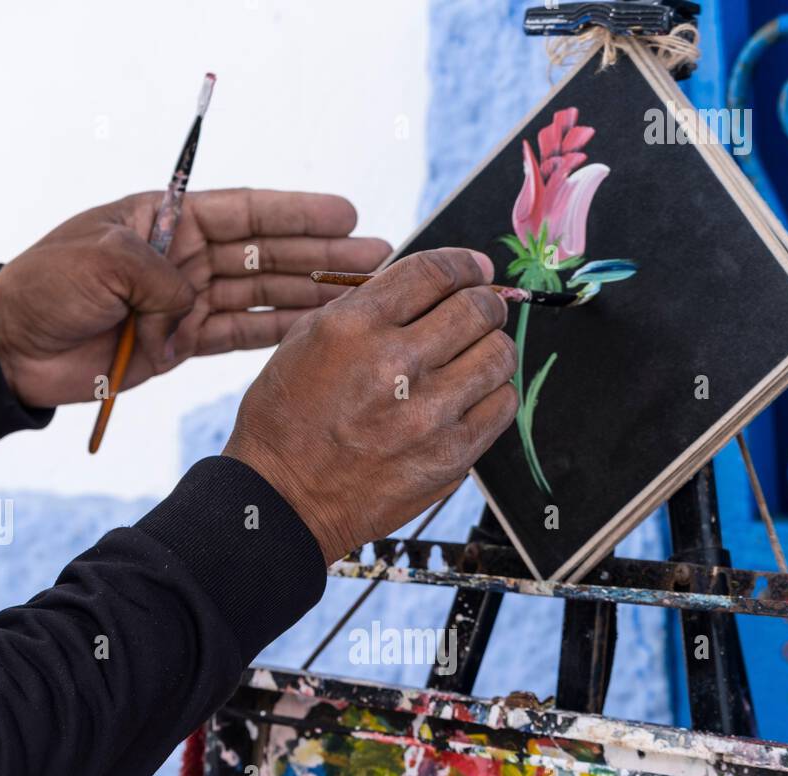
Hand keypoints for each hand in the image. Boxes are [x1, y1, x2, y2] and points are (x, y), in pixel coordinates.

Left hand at [0, 190, 389, 408]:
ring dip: (313, 295)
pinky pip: (242, 335)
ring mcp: (187, 302)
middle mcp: (184, 258)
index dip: (297, 213)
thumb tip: (193, 302)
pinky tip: (319, 330)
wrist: (17, 350)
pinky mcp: (183, 344)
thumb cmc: (46, 288)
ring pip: (263, 296)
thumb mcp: (98, 259)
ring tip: (363, 293)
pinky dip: (279, 334)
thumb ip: (157, 274)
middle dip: (322, 255)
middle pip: (267, 254)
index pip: (244, 212)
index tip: (346, 212)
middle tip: (376, 257)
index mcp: (166, 220)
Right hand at [225, 248, 518, 563]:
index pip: (435, 272)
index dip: (465, 264)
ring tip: (477, 354)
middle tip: (481, 309)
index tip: (475, 269)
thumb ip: (366, 307)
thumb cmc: (289, 421)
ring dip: (493, 347)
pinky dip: (494, 393)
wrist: (286, 499)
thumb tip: (426, 286)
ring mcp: (429, 414)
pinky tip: (473, 396)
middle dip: (485, 301)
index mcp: (355, 327)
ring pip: (499, 355)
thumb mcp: (307, 340)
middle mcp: (396, 366)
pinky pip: (502, 405)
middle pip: (477, 309)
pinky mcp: (451, 455)